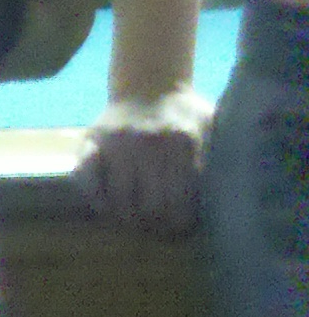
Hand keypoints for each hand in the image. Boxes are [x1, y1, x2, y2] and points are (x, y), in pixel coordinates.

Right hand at [74, 91, 213, 236]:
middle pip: (150, 206)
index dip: (180, 223)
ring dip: (128, 219)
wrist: (148, 85)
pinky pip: (87, 182)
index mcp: (183, 142)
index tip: (180, 230)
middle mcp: (148, 143)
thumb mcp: (212, 127)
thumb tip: (229, 200)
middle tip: (158, 231)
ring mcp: (116, 144)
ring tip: (136, 223)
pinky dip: (96, 201)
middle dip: (155, 226)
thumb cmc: (185, 114)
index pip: (181, 200)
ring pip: (119, 200)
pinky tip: (108, 209)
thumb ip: (217, 158)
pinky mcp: (90, 144)